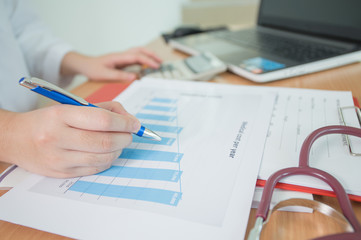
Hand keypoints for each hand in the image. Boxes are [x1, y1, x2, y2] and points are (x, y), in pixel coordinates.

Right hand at [0, 102, 139, 177]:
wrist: (16, 139)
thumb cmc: (48, 120)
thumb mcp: (71, 106)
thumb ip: (103, 109)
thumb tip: (128, 119)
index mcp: (61, 115)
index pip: (102, 120)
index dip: (125, 123)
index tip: (135, 124)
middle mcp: (58, 138)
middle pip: (105, 142)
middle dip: (125, 138)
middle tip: (130, 134)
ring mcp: (59, 158)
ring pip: (103, 158)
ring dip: (119, 150)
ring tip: (119, 142)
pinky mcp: (62, 173)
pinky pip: (95, 168)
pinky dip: (108, 160)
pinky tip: (107, 153)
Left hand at [61, 47, 161, 80]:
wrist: (85, 64)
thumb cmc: (93, 68)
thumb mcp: (104, 74)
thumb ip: (119, 75)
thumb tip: (135, 77)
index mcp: (118, 57)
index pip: (137, 56)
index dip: (147, 61)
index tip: (156, 66)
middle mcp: (122, 55)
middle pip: (140, 50)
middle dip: (151, 55)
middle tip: (161, 61)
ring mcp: (122, 57)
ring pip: (138, 52)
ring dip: (148, 56)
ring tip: (157, 62)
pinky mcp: (122, 61)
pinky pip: (135, 58)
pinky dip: (143, 60)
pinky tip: (147, 66)